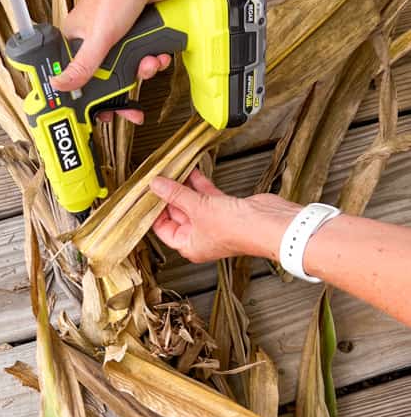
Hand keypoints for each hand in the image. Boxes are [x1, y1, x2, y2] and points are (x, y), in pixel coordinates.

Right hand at [51, 0, 175, 123]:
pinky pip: (144, 55)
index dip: (88, 95)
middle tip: (130, 103)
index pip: (75, 73)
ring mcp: (118, 34)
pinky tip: (159, 55)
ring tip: (150, 65)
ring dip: (143, 71)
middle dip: (123, 86)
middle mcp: (94, 36)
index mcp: (75, 36)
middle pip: (106, 76)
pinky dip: (153, 59)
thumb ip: (81, 67)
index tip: (100, 111)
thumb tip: (58, 85)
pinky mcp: (138, 31)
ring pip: (129, 67)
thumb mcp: (98, 38)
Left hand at [150, 169, 301, 263]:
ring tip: (171, 171)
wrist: (270, 224)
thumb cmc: (239, 230)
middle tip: (156, 178)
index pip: (163, 229)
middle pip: (176, 213)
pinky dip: (198, 184)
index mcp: (189, 245)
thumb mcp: (198, 209)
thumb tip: (156, 185)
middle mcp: (200, 236)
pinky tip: (190, 171)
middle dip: (167, 195)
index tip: (146, 195)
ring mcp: (213, 222)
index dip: (153, 212)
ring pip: (191, 202)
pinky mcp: (225, 208)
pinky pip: (206, 195)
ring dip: (182, 187)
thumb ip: (176, 195)